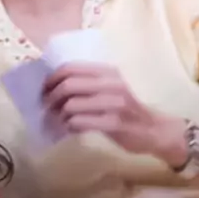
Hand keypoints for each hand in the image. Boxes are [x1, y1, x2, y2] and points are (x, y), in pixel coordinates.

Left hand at [44, 63, 188, 165]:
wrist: (155, 130)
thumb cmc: (128, 109)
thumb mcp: (111, 88)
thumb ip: (89, 84)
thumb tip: (54, 86)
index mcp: (107, 72)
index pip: (70, 68)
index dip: (51, 78)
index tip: (43, 89)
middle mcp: (111, 84)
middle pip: (68, 85)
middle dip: (51, 97)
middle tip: (46, 107)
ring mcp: (113, 104)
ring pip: (71, 105)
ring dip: (59, 114)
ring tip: (59, 119)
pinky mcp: (114, 124)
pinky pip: (80, 123)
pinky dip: (70, 126)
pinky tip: (71, 128)